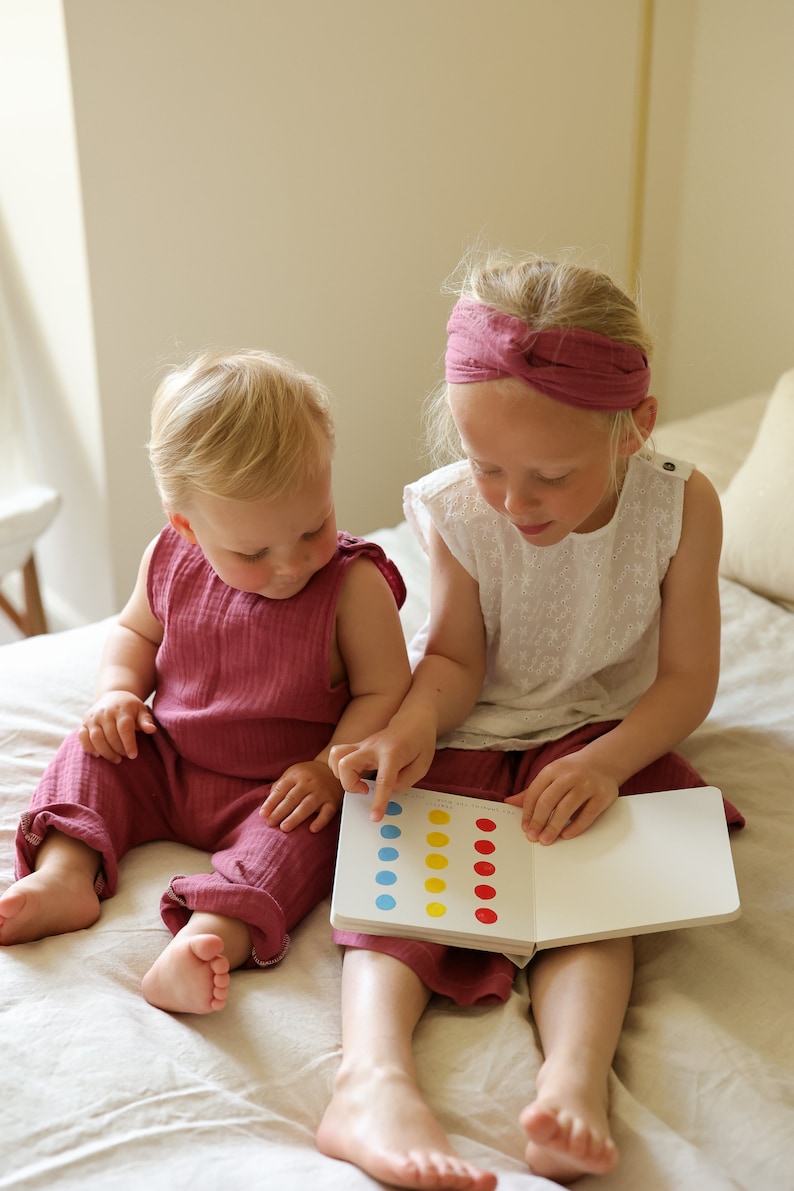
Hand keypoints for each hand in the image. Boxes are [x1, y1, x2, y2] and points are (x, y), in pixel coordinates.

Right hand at [78, 691, 156, 761]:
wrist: (113, 695)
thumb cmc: (130, 707)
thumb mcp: (141, 710)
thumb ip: (146, 720)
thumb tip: (151, 730)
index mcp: (121, 709)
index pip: (124, 728)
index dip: (128, 743)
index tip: (133, 755)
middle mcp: (104, 712)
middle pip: (110, 735)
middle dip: (118, 749)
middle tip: (125, 756)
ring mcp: (92, 717)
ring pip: (96, 738)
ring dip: (105, 752)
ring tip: (116, 759)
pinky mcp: (84, 723)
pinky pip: (82, 737)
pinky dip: (88, 748)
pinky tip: (98, 755)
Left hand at [259, 761, 342, 832]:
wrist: (333, 767)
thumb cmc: (308, 774)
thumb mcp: (293, 774)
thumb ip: (280, 786)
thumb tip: (268, 804)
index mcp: (296, 776)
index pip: (281, 790)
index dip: (271, 803)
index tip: (263, 815)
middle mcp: (308, 783)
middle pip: (292, 798)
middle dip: (279, 812)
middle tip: (270, 823)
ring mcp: (321, 792)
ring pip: (307, 805)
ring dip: (295, 817)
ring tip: (284, 828)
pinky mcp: (333, 801)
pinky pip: (327, 812)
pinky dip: (320, 821)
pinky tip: (312, 829)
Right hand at [329, 723, 435, 821]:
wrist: (413, 719)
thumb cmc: (419, 741)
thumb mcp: (422, 765)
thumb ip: (405, 781)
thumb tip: (388, 790)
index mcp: (392, 753)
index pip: (383, 779)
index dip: (378, 801)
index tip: (375, 817)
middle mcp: (372, 747)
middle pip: (346, 764)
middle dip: (349, 785)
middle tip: (365, 790)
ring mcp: (362, 744)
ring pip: (336, 756)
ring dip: (341, 775)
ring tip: (357, 782)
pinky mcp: (357, 746)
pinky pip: (338, 755)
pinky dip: (340, 769)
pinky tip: (354, 775)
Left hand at [504, 753, 619, 843]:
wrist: (603, 762)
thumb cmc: (573, 772)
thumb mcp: (551, 775)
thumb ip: (532, 790)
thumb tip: (510, 802)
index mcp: (553, 770)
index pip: (535, 792)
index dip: (528, 812)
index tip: (524, 827)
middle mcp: (569, 776)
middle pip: (548, 801)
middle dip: (538, 821)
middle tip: (533, 836)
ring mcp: (587, 785)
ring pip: (566, 808)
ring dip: (553, 826)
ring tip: (546, 839)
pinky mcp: (602, 796)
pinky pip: (587, 814)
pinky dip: (575, 826)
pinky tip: (566, 834)